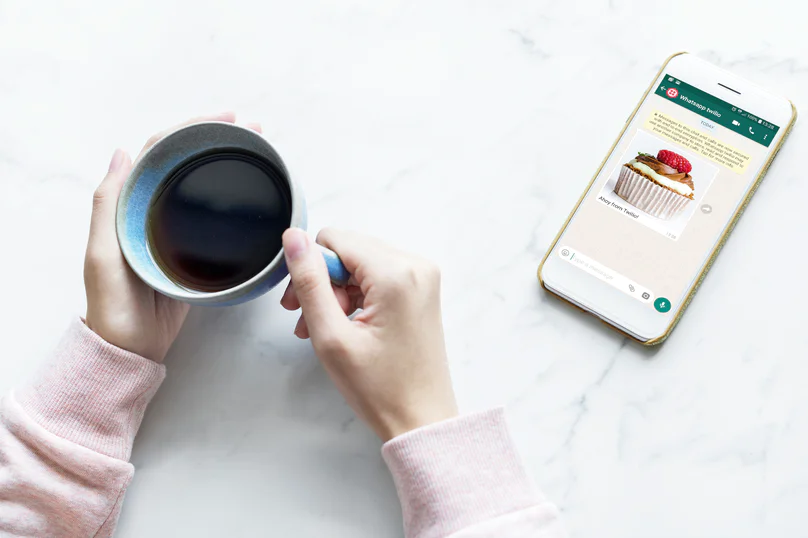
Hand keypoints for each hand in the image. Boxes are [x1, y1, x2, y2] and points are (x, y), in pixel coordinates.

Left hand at [84, 112, 262, 361]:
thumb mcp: (104, 252)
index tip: (226, 119)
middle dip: (219, 142)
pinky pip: (215, 218)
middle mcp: (155, 210)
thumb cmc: (113, 302)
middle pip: (188, 164)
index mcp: (132, 204)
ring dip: (229, 166)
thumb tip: (123, 151)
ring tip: (261, 153)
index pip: (161, 153)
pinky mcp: (196, 251)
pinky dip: (232, 201)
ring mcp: (177, 230)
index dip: (191, 129)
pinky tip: (253, 197)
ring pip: (203, 187)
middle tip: (255, 131)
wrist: (132, 347)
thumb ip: (108, 204)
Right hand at [280, 228, 457, 440]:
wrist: (422, 418)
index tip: (301, 305)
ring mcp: (423, 276)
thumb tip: (294, 238)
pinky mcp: (422, 289)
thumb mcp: (331, 336)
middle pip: (348, 249)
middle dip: (323, 281)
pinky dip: (357, 295)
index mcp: (396, 273)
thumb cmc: (380, 388)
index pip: (335, 239)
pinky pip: (378, 275)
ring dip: (338, 291)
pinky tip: (347, 324)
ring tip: (328, 329)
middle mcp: (416, 265)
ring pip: (361, 262)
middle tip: (311, 321)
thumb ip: (310, 281)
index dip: (310, 269)